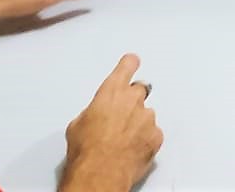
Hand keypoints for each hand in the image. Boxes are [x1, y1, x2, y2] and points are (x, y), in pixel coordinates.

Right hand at [63, 54, 162, 191]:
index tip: (132, 62)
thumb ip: (93, 111)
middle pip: (139, 90)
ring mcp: (147, 117)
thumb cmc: (86, 150)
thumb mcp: (78, 124)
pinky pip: (153, 133)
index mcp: (111, 91)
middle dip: (132, 100)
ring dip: (138, 123)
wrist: (100, 172)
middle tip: (122, 116)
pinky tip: (132, 149)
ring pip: (146, 114)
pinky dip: (145, 139)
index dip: (130, 64)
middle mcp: (132, 100)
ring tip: (123, 141)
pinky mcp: (156, 135)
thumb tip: (94, 117)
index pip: (127, 66)